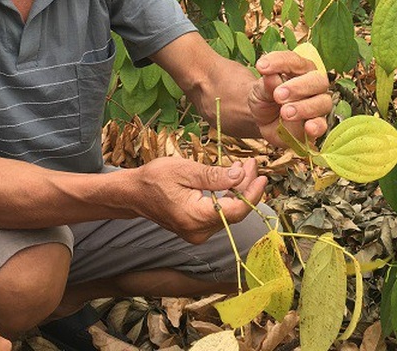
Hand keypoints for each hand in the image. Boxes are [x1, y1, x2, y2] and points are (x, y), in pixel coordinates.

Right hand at [133, 156, 266, 243]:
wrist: (133, 194)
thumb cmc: (155, 178)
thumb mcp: (185, 170)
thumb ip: (214, 176)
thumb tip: (240, 177)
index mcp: (195, 217)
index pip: (235, 211)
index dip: (252, 194)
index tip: (262, 176)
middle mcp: (198, 231)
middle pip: (234, 212)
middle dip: (246, 187)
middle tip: (251, 164)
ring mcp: (197, 233)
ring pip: (228, 213)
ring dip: (238, 191)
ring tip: (242, 167)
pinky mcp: (196, 229)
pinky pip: (219, 214)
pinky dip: (227, 197)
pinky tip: (230, 180)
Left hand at [248, 51, 331, 145]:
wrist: (264, 121)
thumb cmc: (266, 98)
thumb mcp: (260, 90)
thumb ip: (266, 84)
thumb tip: (270, 76)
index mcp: (300, 70)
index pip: (295, 61)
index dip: (280, 62)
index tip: (261, 67)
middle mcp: (313, 85)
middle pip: (317, 79)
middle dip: (298, 87)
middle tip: (278, 95)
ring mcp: (318, 105)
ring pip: (323, 102)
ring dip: (305, 107)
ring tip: (284, 113)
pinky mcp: (316, 125)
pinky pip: (323, 125)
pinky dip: (317, 126)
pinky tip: (308, 127)